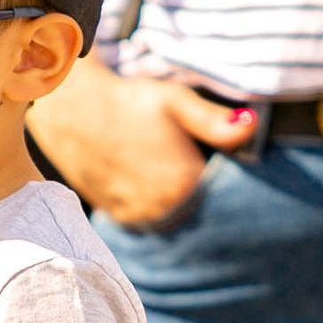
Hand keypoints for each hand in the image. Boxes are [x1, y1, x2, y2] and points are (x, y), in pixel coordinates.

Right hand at [27, 58, 256, 226]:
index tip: (231, 172)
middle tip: (201, 169)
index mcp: (184, 183)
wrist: (71, 112)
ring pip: (177, 220)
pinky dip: (159, 208)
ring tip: (171, 172)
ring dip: (182, 205)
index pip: (226, 198)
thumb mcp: (175, 101)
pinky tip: (154, 182)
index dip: (234, 186)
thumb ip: (215, 121)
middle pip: (202, 212)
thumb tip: (251, 125)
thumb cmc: (128, 101)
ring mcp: (139, 216)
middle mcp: (162, 208)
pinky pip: (152, 221)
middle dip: (208, 197)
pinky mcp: (120, 218)